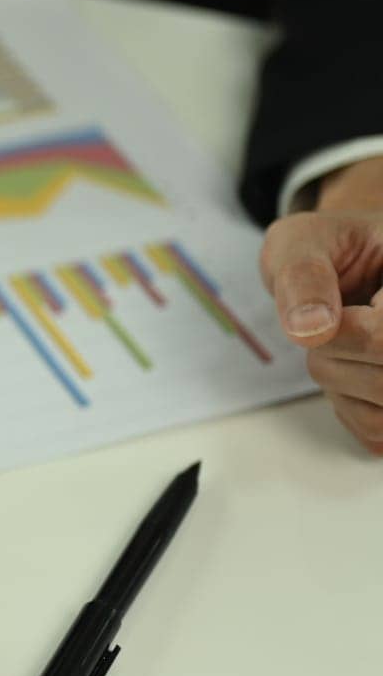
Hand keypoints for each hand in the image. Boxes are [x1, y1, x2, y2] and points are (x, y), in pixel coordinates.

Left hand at [260, 157, 382, 452]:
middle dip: (336, 355)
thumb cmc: (327, 252)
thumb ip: (303, 276)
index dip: (349, 333)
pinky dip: (350, 406)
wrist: (350, 268)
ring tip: (342, 341)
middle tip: (329, 323)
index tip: (335, 307)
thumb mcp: (300, 243)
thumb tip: (310, 328)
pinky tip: (354, 367)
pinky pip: (378, 432)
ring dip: (340, 381)